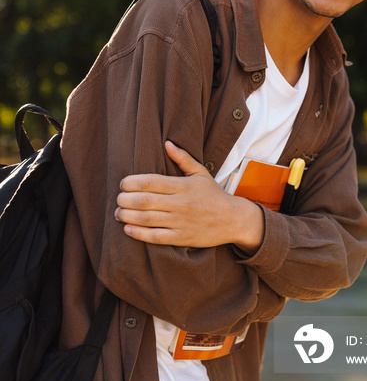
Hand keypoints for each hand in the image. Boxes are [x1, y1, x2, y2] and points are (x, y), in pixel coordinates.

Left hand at [115, 141, 264, 252]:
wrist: (234, 219)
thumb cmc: (214, 194)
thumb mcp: (201, 173)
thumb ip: (183, 158)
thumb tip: (167, 143)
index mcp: (183, 185)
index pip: (151, 182)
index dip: (132, 182)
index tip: (123, 183)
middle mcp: (180, 203)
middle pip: (145, 200)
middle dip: (125, 200)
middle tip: (118, 199)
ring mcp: (181, 221)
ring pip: (147, 219)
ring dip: (127, 216)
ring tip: (118, 213)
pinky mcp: (182, 237)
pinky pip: (156, 237)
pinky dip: (139, 234)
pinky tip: (128, 230)